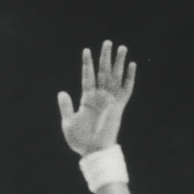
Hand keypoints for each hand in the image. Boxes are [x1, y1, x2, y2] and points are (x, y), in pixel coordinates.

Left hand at [57, 41, 135, 155]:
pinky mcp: (119, 106)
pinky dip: (129, 77)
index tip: (86, 50)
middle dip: (105, 57)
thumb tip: (61, 92)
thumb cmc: (79, 139)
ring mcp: (110, 100)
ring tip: (121, 47)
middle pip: (102, 73)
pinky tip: (131, 65)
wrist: (93, 150)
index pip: (87, 77)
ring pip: (115, 77)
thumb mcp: (68, 122)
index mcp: (86, 99)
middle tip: (107, 42)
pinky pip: (126, 89)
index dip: (87, 64)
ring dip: (118, 62)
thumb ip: (66, 107)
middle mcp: (99, 97)